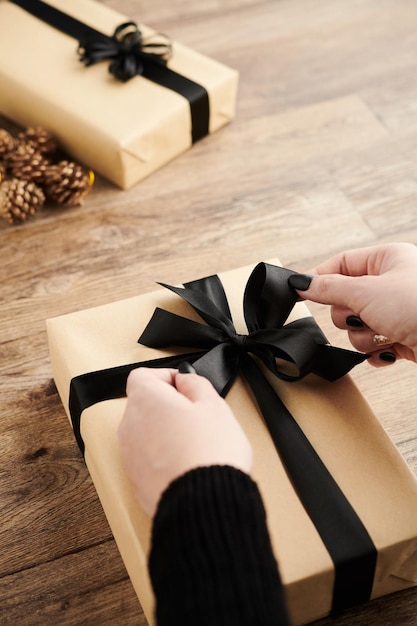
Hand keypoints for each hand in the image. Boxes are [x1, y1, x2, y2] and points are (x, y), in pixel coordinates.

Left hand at [117, 367, 252, 516]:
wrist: (202, 504)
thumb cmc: (209, 452)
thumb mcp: (214, 404)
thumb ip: (195, 384)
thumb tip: (185, 380)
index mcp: (145, 400)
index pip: (143, 375)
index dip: (167, 376)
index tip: (186, 385)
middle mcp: (130, 425)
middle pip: (144, 404)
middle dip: (168, 406)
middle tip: (198, 415)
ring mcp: (130, 455)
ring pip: (146, 433)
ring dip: (166, 432)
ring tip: (196, 443)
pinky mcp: (136, 480)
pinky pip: (149, 458)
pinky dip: (164, 457)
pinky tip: (188, 463)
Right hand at [289, 242, 416, 365]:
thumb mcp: (366, 292)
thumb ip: (329, 288)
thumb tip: (303, 283)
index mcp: (387, 260)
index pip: (341, 263)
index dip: (319, 278)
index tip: (298, 292)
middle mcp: (392, 283)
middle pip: (346, 299)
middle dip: (350, 315)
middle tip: (364, 316)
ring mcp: (398, 312)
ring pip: (358, 326)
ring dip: (365, 336)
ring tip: (384, 335)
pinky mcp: (404, 337)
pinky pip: (374, 345)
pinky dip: (377, 352)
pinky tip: (389, 351)